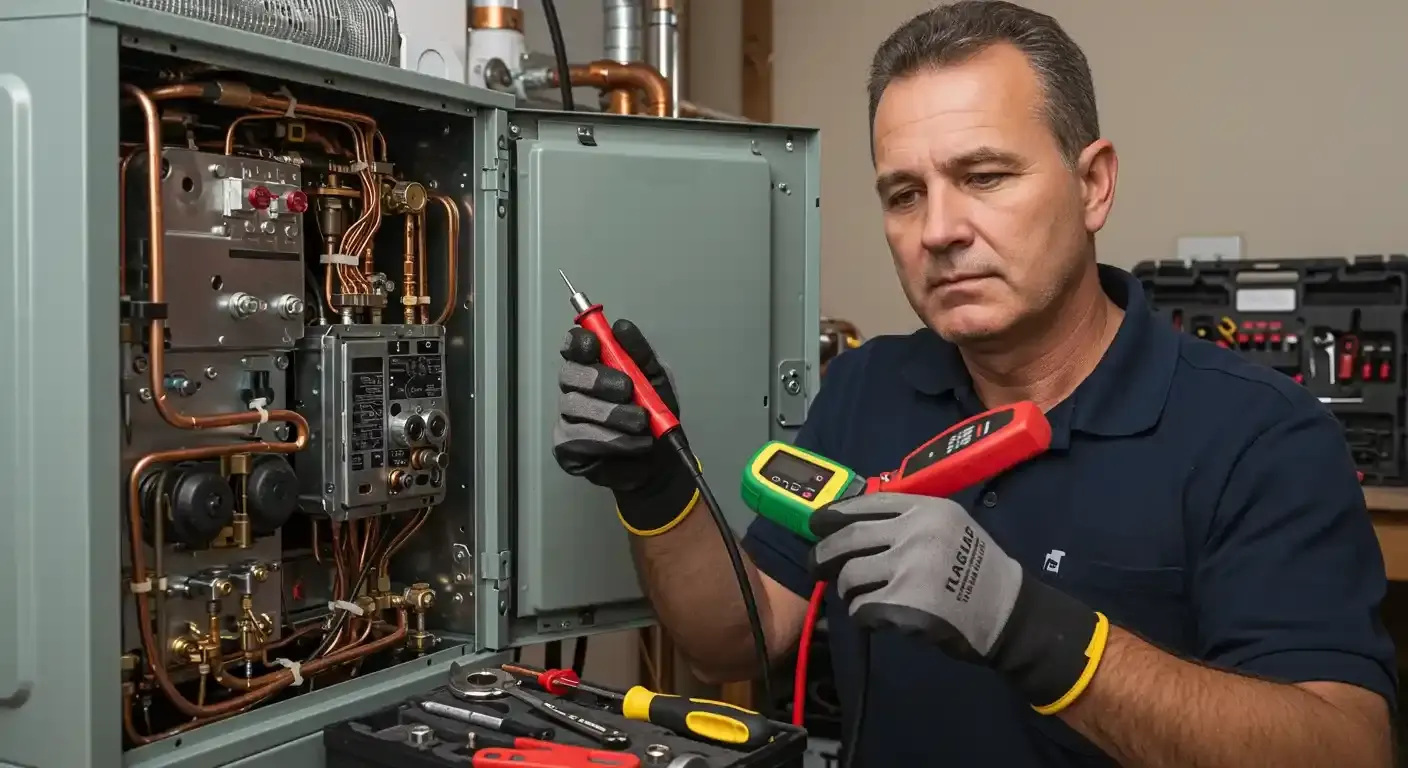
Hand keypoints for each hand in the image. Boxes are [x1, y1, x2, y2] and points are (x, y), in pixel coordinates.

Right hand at [552, 319, 697, 534]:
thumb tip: (621, 326)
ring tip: (642, 423)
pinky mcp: (567, 449)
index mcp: (592, 368)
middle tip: (627, 389)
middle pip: (569, 374)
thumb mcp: (657, 379)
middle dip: (598, 379)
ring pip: (575, 407)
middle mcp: (574, 391)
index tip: (595, 344)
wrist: (665, 461)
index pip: (573, 346)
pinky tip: (636, 443)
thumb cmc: (656, 416)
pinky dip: (613, 440)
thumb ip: (640, 353)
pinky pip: (580, 439)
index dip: (579, 342)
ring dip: (613, 414)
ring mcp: (567, 420)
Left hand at [808, 493, 1109, 714]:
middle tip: (816, 565)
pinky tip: (875, 615)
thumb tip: (856, 524)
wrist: (1007, 611)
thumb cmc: (977, 569)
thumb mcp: (951, 525)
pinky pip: (863, 606)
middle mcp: (915, 532)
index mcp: (926, 508)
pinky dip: (862, 613)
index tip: (816, 523)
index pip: (867, 504)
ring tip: (856, 596)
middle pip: (849, 538)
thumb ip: (910, 520)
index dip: (834, 513)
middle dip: (824, 553)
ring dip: (847, 589)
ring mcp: (909, 567)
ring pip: (850, 575)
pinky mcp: (905, 603)